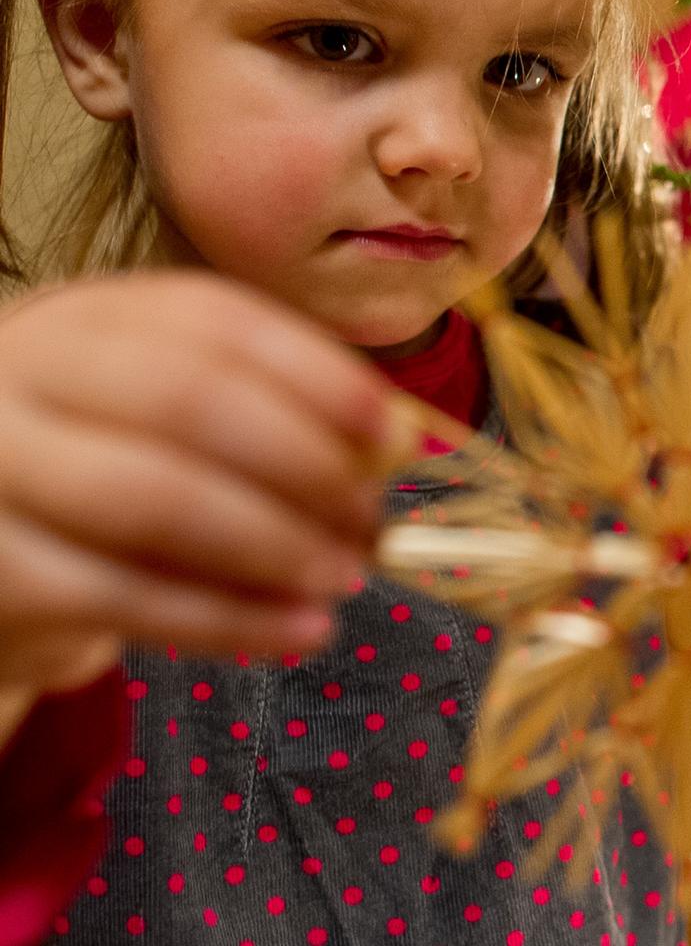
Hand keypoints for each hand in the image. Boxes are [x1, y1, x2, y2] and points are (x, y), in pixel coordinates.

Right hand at [0, 269, 414, 694]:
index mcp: (94, 316)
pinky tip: (299, 632)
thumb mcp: (172, 418)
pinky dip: (228, 621)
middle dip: (304, 464)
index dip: (320, 376)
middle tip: (371, 518)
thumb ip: (273, 413)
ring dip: (275, 545)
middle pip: (189, 400)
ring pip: (156, 500)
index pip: (220, 323)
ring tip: (346, 577)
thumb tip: (396, 438)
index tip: (395, 433)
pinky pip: (121, 598)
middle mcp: (29, 366)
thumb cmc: (110, 468)